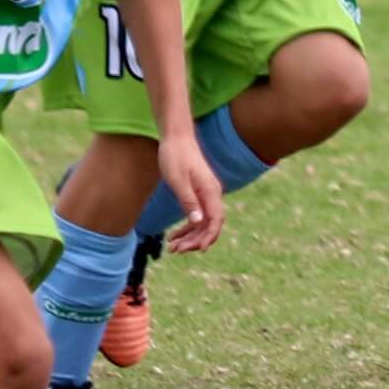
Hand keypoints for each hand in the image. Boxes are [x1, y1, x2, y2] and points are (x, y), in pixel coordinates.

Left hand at [158, 130, 224, 254]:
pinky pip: (197, 216)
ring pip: (203, 223)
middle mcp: (212, 195)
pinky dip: (187, 228)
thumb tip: (198, 222)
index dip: (209, 237)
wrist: (176, 137)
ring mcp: (206, 195)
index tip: (199, 249)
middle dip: (194, 241)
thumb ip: (188, 201)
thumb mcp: (178, 180)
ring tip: (172, 247)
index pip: (216, 220)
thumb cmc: (175, 156)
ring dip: (189, 237)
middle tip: (175, 251)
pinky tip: (174, 236)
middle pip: (209, 225)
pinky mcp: (198, 194)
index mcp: (210, 191)